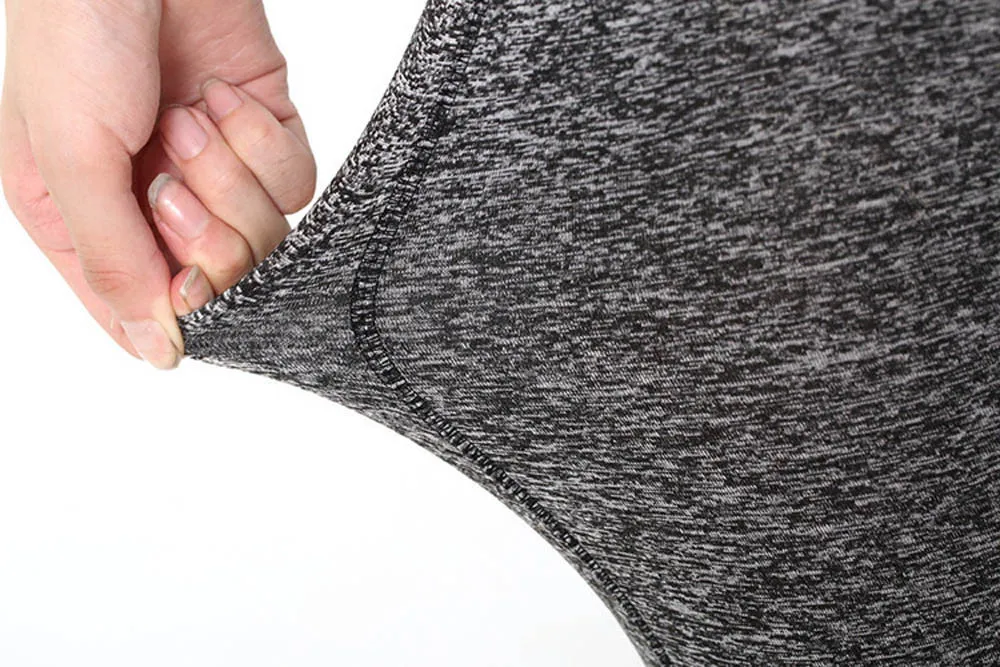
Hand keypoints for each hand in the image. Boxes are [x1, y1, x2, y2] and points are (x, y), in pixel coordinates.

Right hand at [0, 0, 316, 368]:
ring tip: (187, 119)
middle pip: (223, 281)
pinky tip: (222, 98)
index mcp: (88, 221)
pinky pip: (295, 182)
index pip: (148, 310)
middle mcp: (154, 205)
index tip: (178, 270)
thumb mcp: (69, 159)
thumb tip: (157, 350)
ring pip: (266, 236)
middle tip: (167, 172)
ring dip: (229, 176)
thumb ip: (114, 261)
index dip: (179, 302)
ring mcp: (214, 170)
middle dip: (204, 230)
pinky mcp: (262, 134)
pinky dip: (262, 141)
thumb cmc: (74, 36)